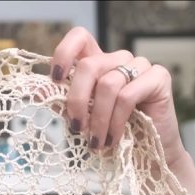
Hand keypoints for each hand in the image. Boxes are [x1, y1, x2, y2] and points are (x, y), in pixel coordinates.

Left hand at [50, 27, 188, 166]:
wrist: (145, 156)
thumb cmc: (109, 135)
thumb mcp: (81, 118)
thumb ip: (61, 102)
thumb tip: (35, 91)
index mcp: (98, 63)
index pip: (80, 38)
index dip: (64, 53)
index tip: (56, 79)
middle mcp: (118, 60)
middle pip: (89, 65)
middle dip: (77, 101)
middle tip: (77, 128)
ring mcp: (140, 66)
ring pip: (108, 84)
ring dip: (98, 119)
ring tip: (96, 143)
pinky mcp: (158, 77)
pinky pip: (127, 95)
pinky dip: (116, 122)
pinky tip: (113, 139)